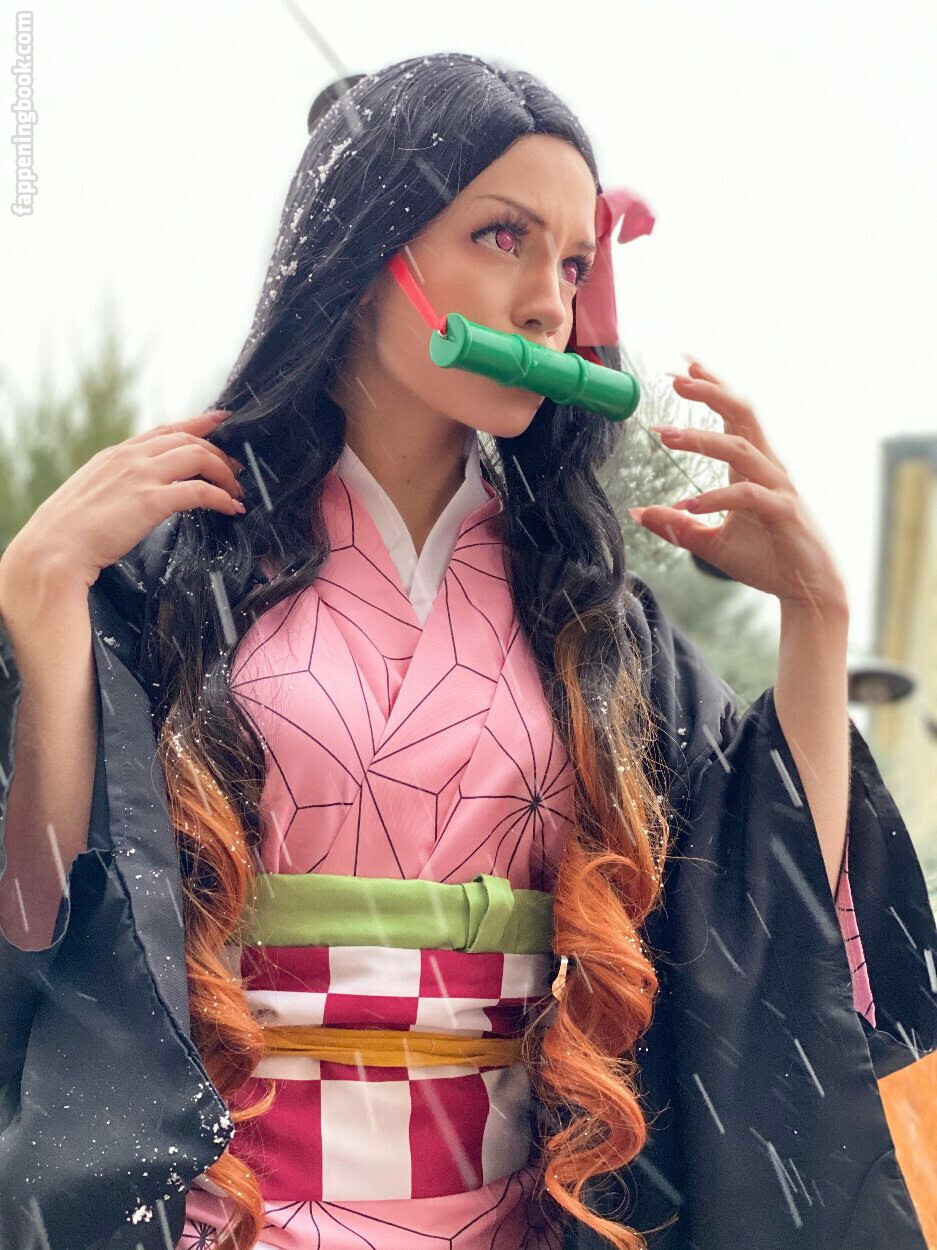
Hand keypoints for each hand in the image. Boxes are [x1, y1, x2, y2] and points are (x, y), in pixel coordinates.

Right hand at [4, 409, 246, 591]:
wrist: (52, 551)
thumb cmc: (67, 533)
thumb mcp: (91, 495)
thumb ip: (115, 486)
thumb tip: (131, 496)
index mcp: (115, 456)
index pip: (164, 430)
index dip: (196, 423)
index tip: (219, 420)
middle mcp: (130, 458)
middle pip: (188, 440)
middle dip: (218, 451)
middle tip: (236, 468)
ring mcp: (141, 476)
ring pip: (198, 456)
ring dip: (224, 473)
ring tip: (237, 490)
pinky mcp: (151, 501)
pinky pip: (200, 491)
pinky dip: (221, 497)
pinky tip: (231, 508)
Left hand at [628, 360, 847, 611]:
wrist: (807, 590)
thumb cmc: (765, 560)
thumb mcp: (708, 542)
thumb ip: (676, 525)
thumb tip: (638, 512)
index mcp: (751, 468)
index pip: (733, 416)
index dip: (712, 388)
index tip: (684, 365)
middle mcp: (766, 469)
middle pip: (743, 415)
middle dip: (710, 392)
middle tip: (674, 379)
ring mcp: (778, 488)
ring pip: (741, 449)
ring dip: (701, 439)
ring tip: (664, 435)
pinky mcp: (784, 513)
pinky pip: (748, 496)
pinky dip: (716, 498)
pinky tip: (687, 504)